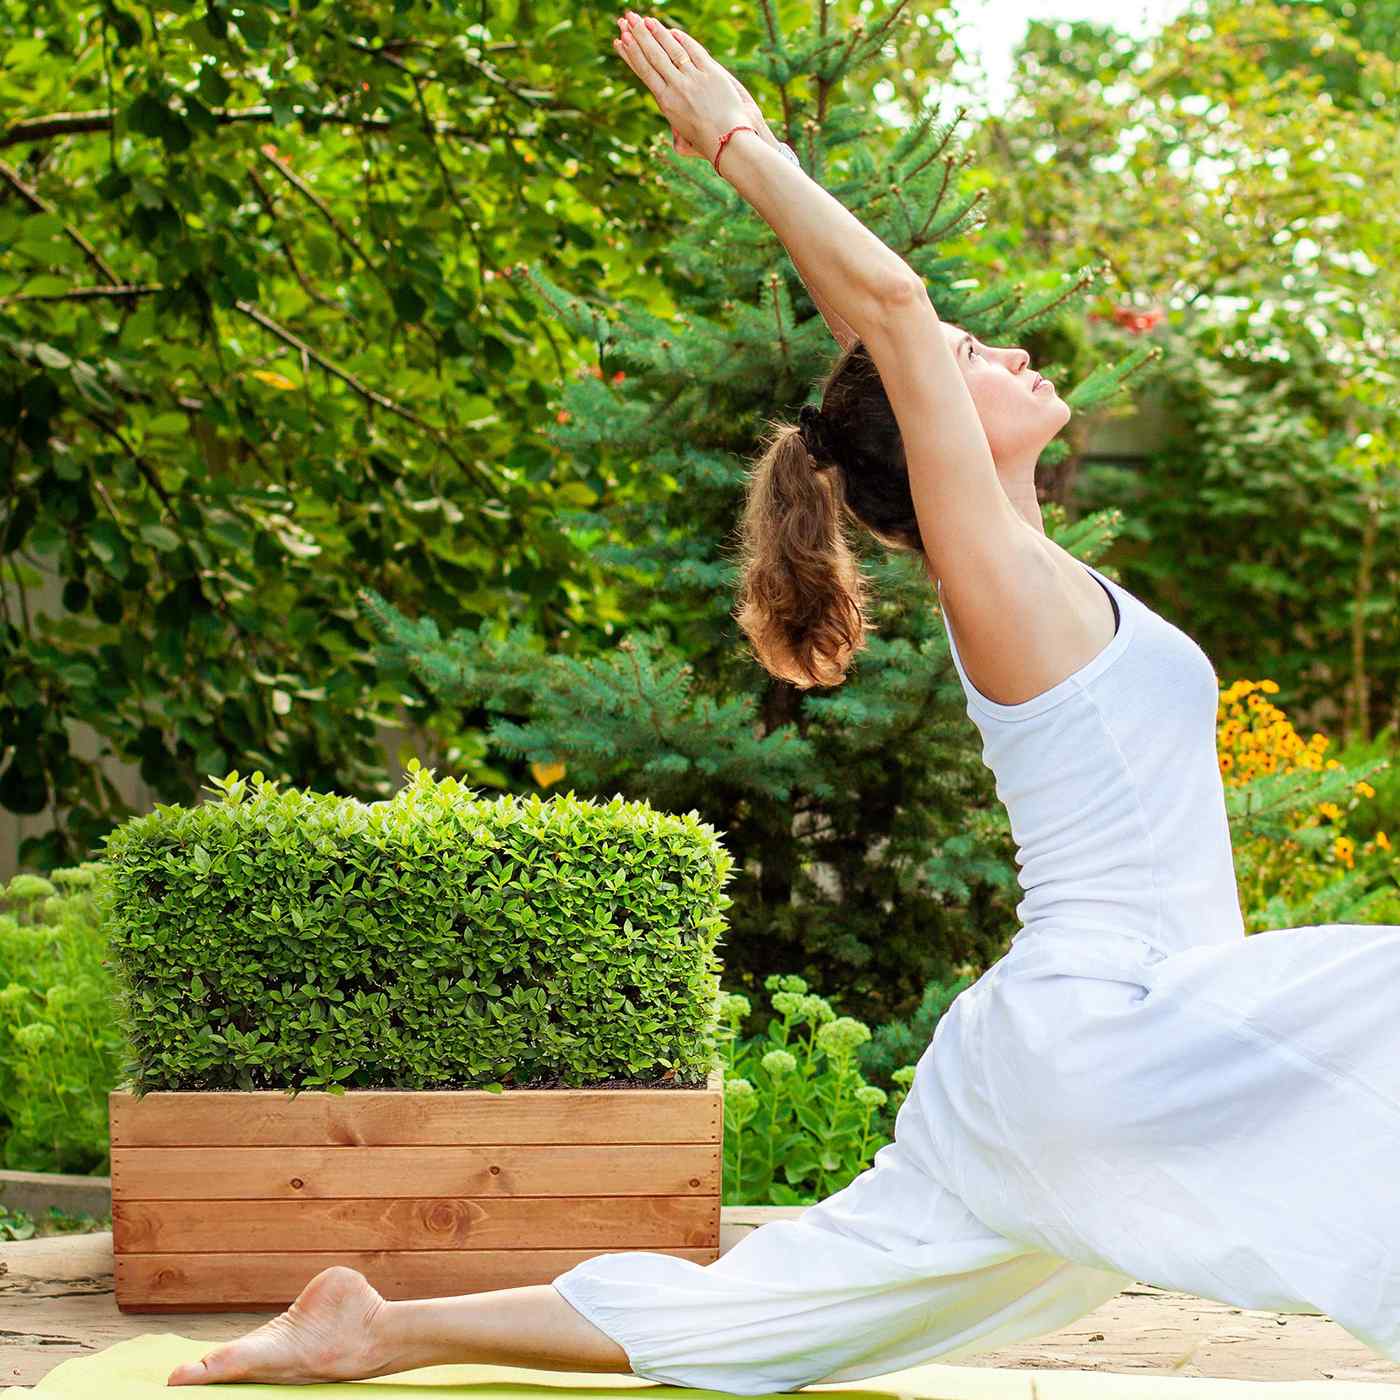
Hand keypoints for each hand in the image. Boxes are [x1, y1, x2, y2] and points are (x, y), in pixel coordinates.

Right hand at [612, 13, 761, 164]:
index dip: (631, 54)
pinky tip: (672, 30)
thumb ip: (676, 134)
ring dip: (656, 32)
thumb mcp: (685, 140)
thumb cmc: (707, 143)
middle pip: (654, 56)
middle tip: (626, 19)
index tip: (619, 41)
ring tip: (643, 19)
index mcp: (666, 103)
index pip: (644, 71)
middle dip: (638, 35)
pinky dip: (682, 39)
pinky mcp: (712, 74)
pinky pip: (694, 51)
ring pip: (672, 50)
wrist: (729, 141)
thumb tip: (674, 139)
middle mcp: (677, 88)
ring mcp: (694, 79)